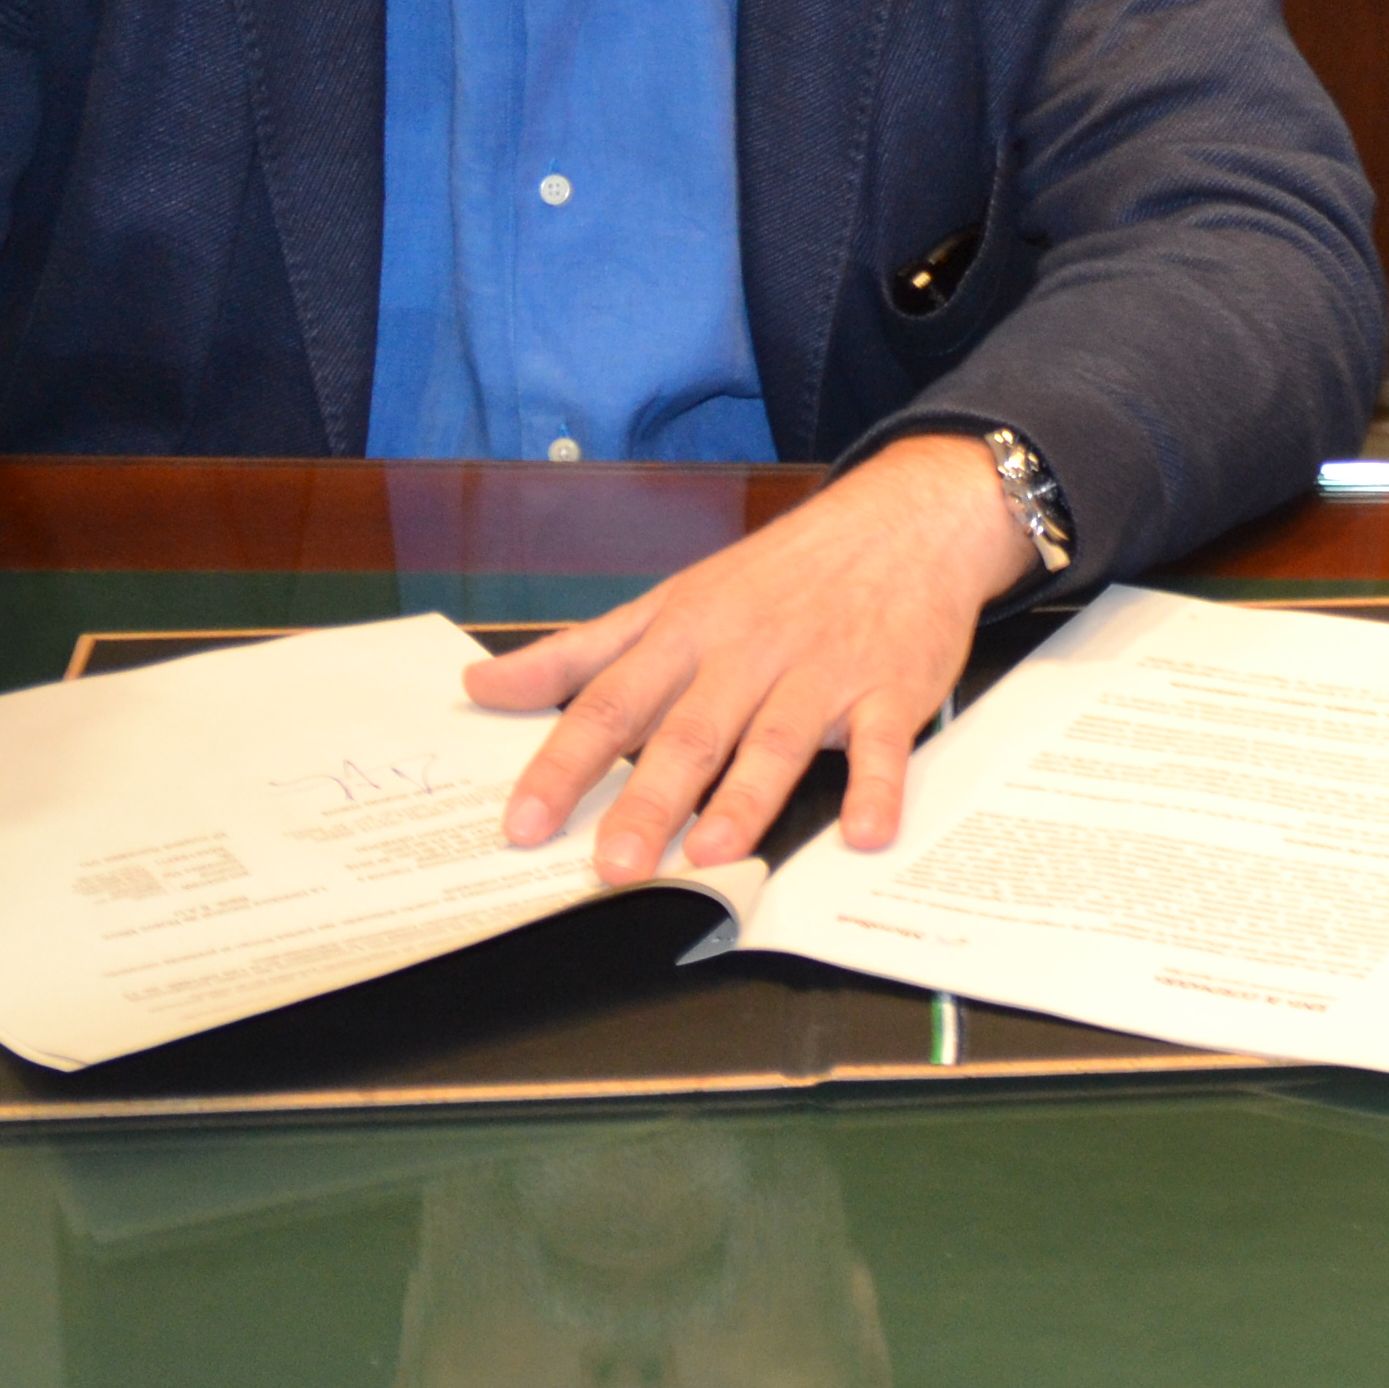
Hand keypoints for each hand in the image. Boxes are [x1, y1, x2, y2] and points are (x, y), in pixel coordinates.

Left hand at [465, 435, 1037, 884]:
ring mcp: (823, 671)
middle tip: (614, 868)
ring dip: (747, 799)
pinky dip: (876, 787)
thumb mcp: (670, 601)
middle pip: (691, 733)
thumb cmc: (779, 573)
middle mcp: (748, 655)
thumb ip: (579, 653)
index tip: (523, 823)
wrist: (905, 519)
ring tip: (711, 853)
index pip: (610, 705)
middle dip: (649, 800)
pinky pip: (882, 744)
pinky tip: (863, 833)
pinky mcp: (891, 689)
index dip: (563, 765)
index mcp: (685, 635)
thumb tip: (482, 688)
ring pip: (777, 740)